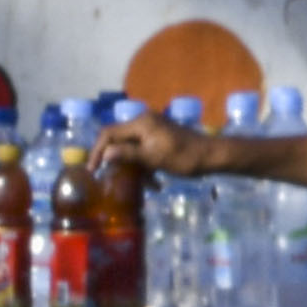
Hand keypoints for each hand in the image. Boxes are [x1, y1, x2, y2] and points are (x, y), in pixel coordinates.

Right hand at [95, 112, 211, 177]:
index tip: (93, 170)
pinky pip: (143, 149)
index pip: (109, 133)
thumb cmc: (184, 157)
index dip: (98, 151)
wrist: (213, 155)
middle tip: (113, 178)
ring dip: (133, 166)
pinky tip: (153, 181)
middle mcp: (144, 121)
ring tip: (143, 184)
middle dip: (116, 161)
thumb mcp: (154, 158)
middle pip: (118, 140)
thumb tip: (105, 154)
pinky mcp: (160, 136)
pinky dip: (144, 164)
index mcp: (141, 123)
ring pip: (131, 147)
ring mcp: (153, 128)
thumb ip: (128, 154)